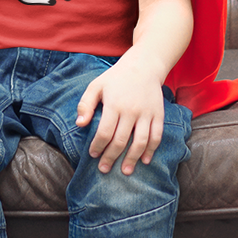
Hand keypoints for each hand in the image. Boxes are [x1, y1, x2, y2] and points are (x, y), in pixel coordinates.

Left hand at [75, 52, 165, 174]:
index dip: (98, 146)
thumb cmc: (115, 78)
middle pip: (121, 140)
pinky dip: (151, 150)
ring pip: (140, 142)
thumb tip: (79, 124)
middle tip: (104, 169)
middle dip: (111, 157)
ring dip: (132, 159)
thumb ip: (85, 104)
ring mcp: (146, 113)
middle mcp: (131, 110)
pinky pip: (156, 136)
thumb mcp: (96, 86)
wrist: (144, 66)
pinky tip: (144, 160)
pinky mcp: (158, 115)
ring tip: (125, 171)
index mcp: (114, 104)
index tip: (92, 155)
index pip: (105, 132)